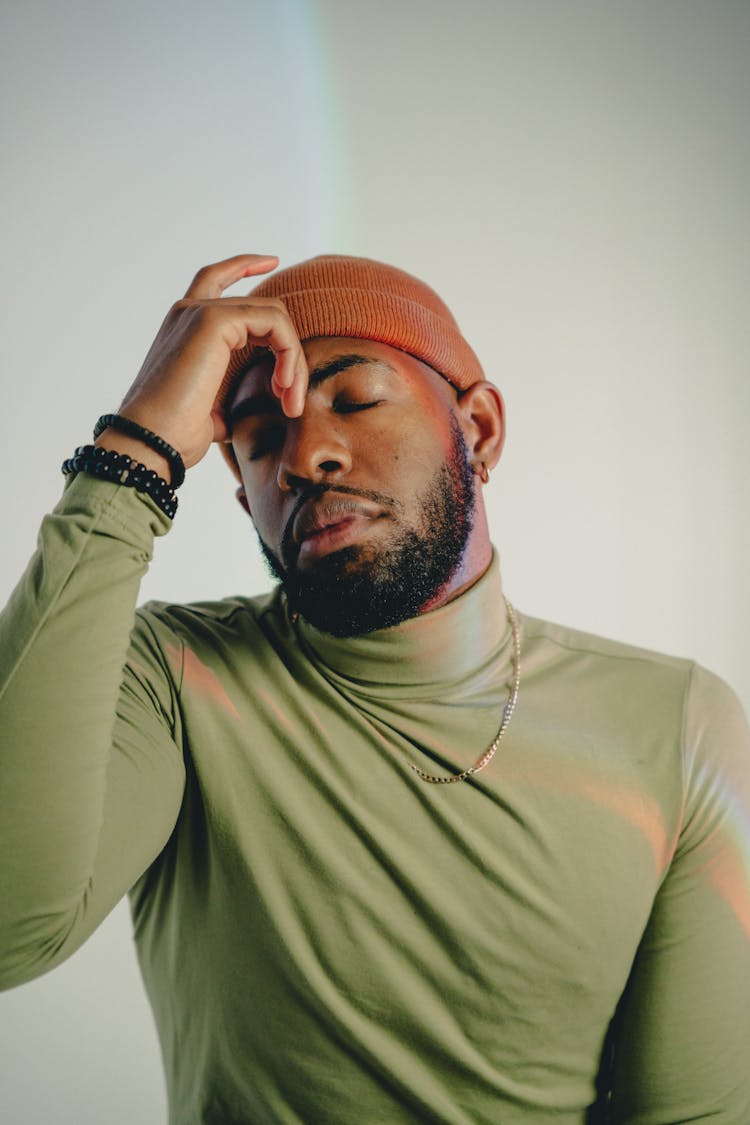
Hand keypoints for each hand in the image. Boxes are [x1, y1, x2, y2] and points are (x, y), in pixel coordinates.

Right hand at [97, 254, 307, 472]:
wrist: (151, 442)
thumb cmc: (174, 435)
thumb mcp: (211, 412)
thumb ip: (229, 399)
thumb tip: (243, 414)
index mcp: (184, 328)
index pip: (215, 279)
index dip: (243, 265)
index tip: (273, 260)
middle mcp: (189, 312)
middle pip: (262, 308)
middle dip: (288, 353)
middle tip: (293, 401)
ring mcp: (199, 312)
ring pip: (273, 316)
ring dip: (293, 360)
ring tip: (290, 401)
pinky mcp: (213, 320)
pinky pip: (274, 323)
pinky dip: (288, 354)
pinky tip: (283, 386)